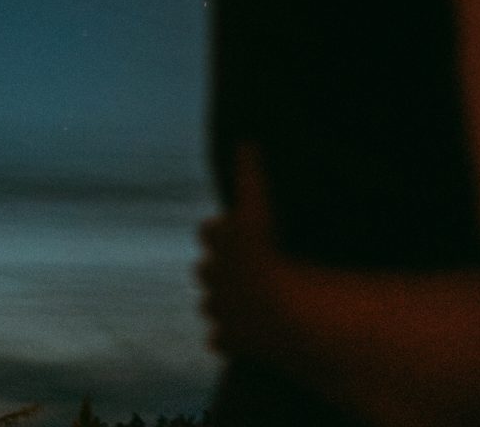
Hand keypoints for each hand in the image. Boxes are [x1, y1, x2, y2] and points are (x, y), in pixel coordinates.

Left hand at [198, 145, 286, 362]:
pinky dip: (228, 337)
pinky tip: (239, 334)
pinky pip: (221, 340)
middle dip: (216, 266)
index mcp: (219, 246)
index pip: (209, 231)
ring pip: (210, 305)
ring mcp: (219, 312)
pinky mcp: (230, 342)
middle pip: (205, 269)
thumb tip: (244, 137)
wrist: (273, 311)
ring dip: (221, 302)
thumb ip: (250, 172)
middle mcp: (213, 278)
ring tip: (240, 300)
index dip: (220, 229)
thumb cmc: (266, 254)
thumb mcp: (259, 207)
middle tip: (237, 264)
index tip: (233, 226)